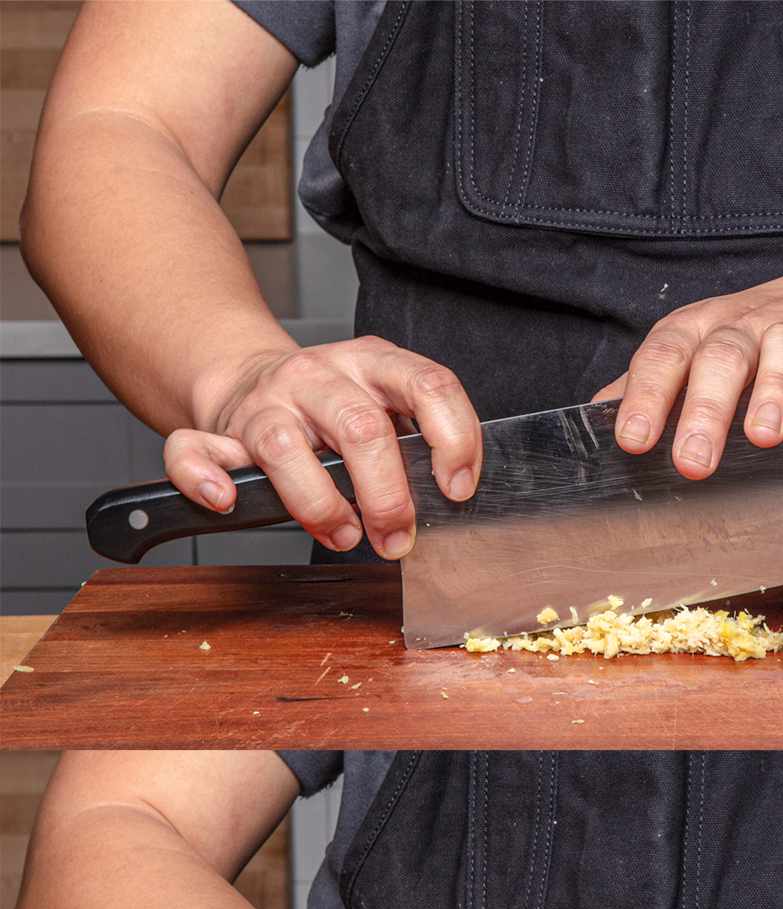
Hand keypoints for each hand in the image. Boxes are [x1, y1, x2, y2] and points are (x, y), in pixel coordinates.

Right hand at [163, 338, 482, 558]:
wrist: (249, 380)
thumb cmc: (330, 409)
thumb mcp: (384, 405)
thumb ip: (417, 440)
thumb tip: (450, 494)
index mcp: (372, 363)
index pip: (428, 385)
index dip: (452, 439)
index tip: (456, 490)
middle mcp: (319, 375)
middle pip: (361, 427)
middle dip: (386, 497)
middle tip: (395, 538)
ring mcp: (267, 402)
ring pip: (284, 446)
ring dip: (319, 505)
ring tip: (342, 535)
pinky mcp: (218, 430)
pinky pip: (195, 450)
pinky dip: (205, 480)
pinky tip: (225, 500)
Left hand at [594, 264, 782, 477]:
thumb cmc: (752, 341)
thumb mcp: (695, 355)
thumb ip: (649, 387)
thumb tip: (590, 423)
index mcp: (697, 333)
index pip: (663, 359)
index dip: (645, 398)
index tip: (632, 442)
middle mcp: (743, 324)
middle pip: (719, 358)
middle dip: (705, 411)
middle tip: (694, 463)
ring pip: (782, 347)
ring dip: (773, 390)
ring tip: (764, 437)